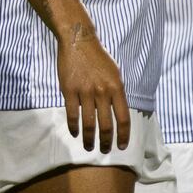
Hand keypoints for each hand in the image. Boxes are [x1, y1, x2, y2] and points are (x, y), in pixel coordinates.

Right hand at [57, 24, 129, 150]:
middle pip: (106, 125)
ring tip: (89, 147)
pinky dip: (74, 127)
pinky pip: (73, 114)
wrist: (79, 41)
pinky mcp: (69, 90)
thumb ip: (117, 93)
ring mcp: (85, 91)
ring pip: (89, 123)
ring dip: (90, 139)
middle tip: (104, 150)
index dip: (123, 135)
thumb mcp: (115, 74)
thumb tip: (119, 113)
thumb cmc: (98, 58)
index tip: (122, 146)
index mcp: (117, 88)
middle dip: (106, 141)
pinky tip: (76, 133)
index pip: (123, 118)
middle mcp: (103, 92)